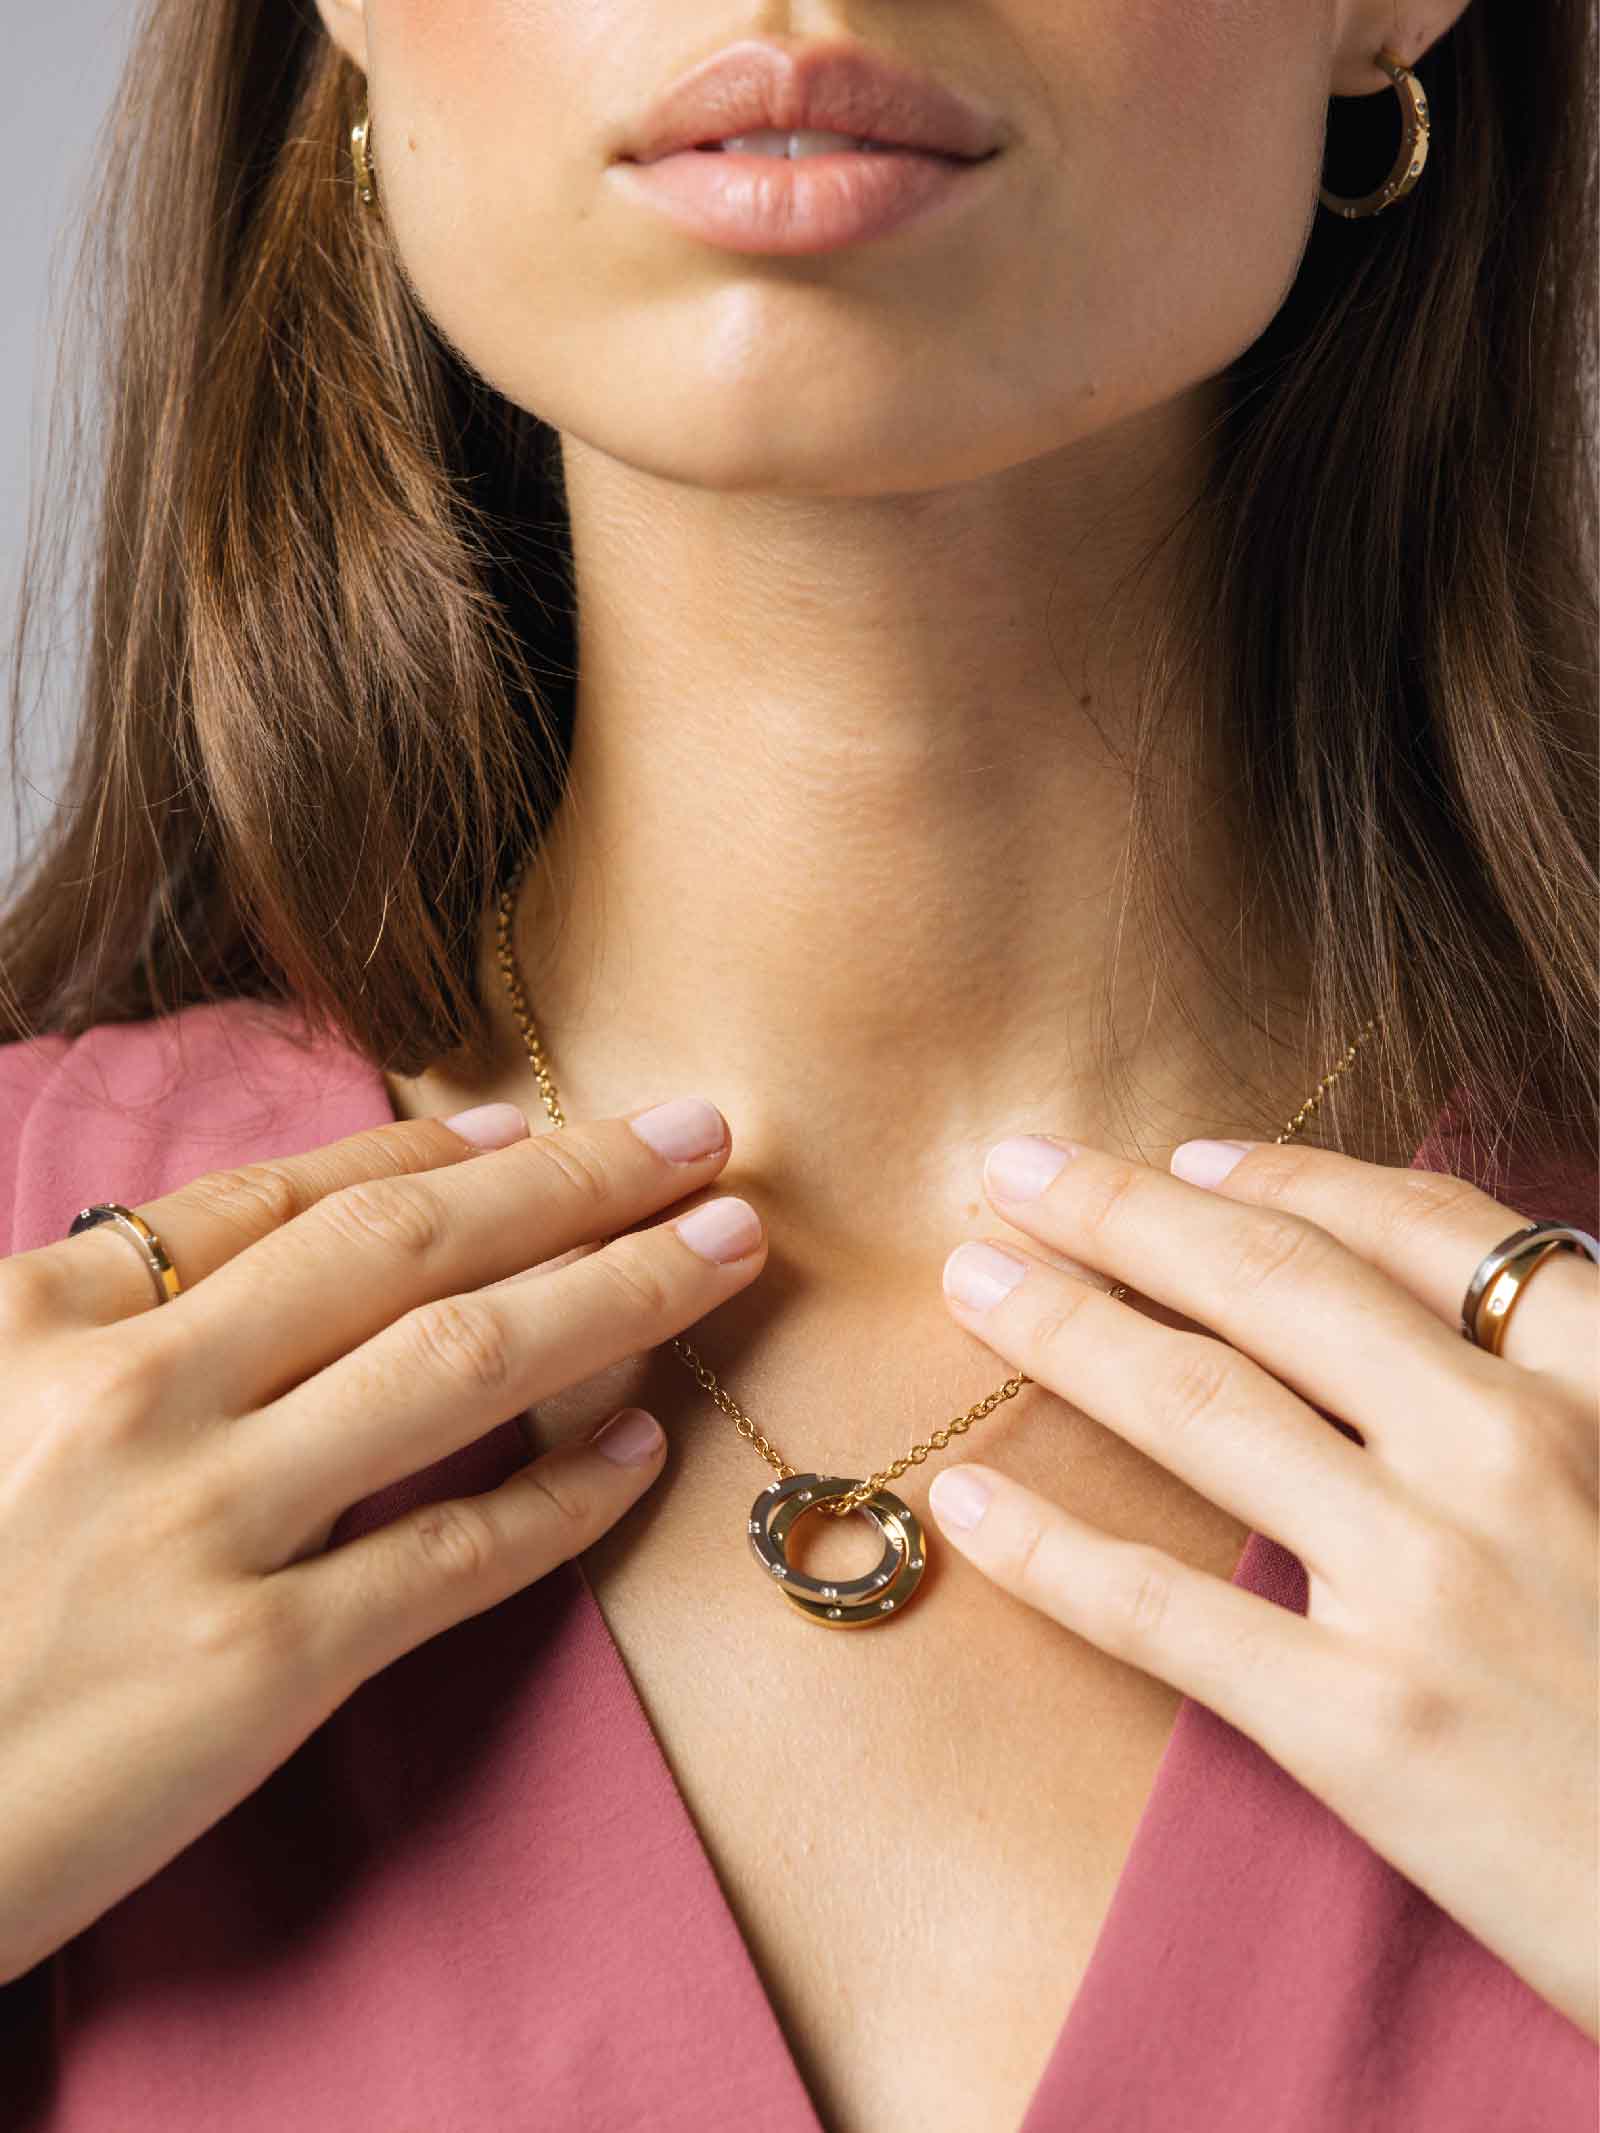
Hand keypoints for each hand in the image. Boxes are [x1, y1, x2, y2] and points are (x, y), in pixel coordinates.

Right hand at [0, 1093, 763, 1982]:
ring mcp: (202, 1527)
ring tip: (719, 1254)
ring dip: (614, 1295)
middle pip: (407, 1250)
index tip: (538, 1121)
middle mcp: (134, 1396)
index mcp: (46, 1318)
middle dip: (573, 1181)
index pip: (287, 1199)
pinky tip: (639, 1453)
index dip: (433, 1150)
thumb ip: (94, 1331)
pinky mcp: (255, 1670)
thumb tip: (261, 1268)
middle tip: (697, 1139)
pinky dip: (562, 1496)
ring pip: (462, 1367)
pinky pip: (452, 1556)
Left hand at [926, 1131, 1598, 2040]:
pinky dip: (1047, 1546)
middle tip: (1015, 1169)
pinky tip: (963, 1501)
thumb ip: (1578, 1389)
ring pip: (1198, 1407)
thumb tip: (1437, 1322)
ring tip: (970, 1277)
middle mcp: (1514, 1453)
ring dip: (1060, 1324)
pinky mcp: (1367, 1728)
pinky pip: (1165, 1609)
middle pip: (1272, 1284)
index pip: (1418, 1228)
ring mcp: (1431, 1586)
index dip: (1281, 1175)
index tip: (1181, 1158)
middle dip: (1123, 1211)